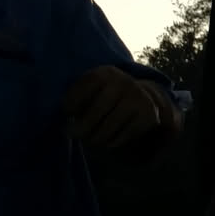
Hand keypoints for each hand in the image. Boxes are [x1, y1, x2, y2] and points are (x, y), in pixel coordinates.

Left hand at [63, 65, 182, 148]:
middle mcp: (124, 82)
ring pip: (111, 124)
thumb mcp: (90, 91)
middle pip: (98, 108)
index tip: (66, 112)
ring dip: (96, 137)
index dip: (73, 100)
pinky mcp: (148, 115)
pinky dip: (112, 142)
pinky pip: (125, 134)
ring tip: (88, 141)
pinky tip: (105, 142)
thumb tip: (66, 117)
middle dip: (83, 126)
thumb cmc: (103, 97)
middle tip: (73, 135)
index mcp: (105, 73)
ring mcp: (138, 98)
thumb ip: (77, 100)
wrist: (140, 97)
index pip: (88, 84)